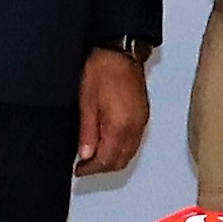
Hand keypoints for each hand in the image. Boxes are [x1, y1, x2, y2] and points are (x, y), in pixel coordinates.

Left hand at [76, 46, 148, 177]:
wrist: (120, 51)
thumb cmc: (102, 70)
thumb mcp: (86, 102)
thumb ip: (87, 132)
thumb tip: (85, 154)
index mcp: (120, 126)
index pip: (106, 160)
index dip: (91, 169)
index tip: (79, 170)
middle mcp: (135, 128)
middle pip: (120, 161)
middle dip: (102, 168)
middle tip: (85, 166)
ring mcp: (141, 122)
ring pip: (129, 154)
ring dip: (113, 160)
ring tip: (94, 157)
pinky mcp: (143, 116)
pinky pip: (135, 142)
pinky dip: (122, 149)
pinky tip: (109, 144)